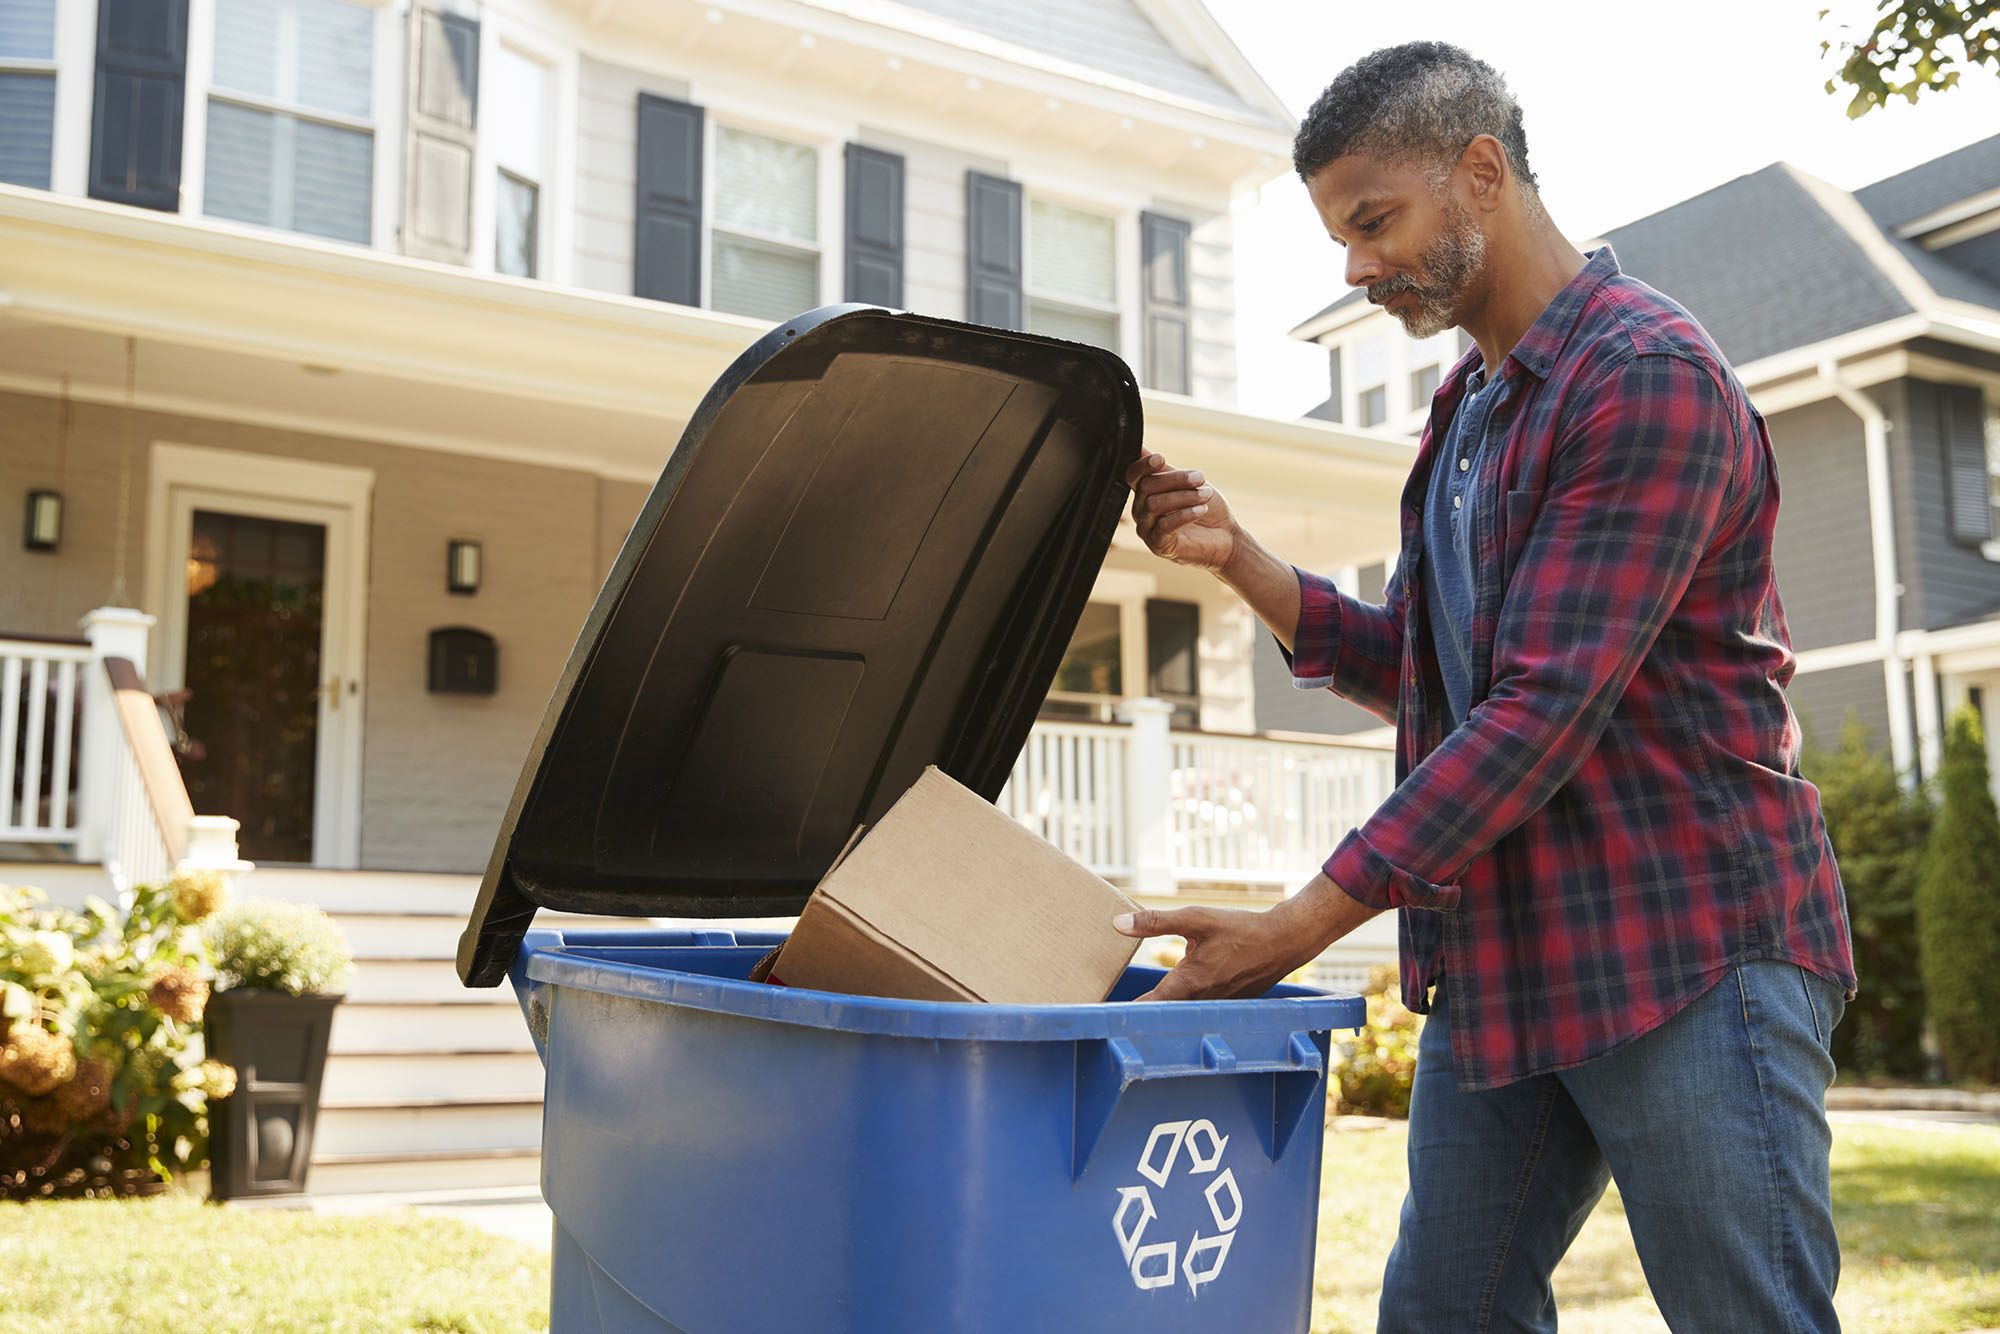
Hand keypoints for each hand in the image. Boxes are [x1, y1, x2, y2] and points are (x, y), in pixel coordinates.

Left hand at [1112, 902, 1316, 1001]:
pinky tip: (1177, 994)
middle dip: (1138, 1013)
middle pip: (1162, 1012)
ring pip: (1180, 1011)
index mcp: (1188, 983)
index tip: (1100, 1016)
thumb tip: (1118, 924)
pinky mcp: (1225, 1002)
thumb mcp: (1196, 919)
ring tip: (1135, 1007)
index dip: (1123, 1012)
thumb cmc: (1239, 929)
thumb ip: (1155, 923)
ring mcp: (1214, 1005)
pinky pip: (1198, 1007)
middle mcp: (1199, 1000)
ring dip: (1162, 1009)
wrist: (1283, 941)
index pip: (1147, 1006)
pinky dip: (1184, 1003)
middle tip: (1109, 1012)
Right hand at [1124, 452, 1237, 572]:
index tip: (1161, 458)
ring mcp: (1147, 530)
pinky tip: (1201, 510)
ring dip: (1184, 497)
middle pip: (1146, 487)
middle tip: (1200, 478)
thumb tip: (1142, 449)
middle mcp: (1142, 511)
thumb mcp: (1188, 484)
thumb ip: (1165, 470)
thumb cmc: (1207, 509)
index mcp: (1146, 493)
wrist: (1225, 537)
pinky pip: (1164, 526)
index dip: (1142, 465)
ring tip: (1205, 495)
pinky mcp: (1159, 545)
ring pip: (1154, 505)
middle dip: (1176, 479)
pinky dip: (1184, 514)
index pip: (1132, 475)